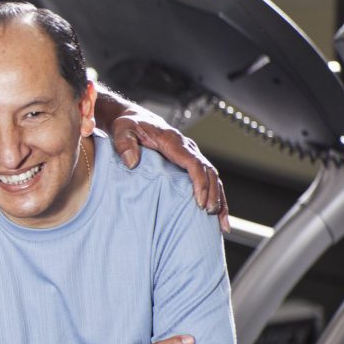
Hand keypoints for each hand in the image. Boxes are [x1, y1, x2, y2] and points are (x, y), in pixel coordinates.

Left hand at [108, 104, 228, 231]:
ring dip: (220, 200)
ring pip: (213, 178)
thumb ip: (125, 144)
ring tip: (221, 224)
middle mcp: (187, 149)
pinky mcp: (189, 164)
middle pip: (209, 173)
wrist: (134, 119)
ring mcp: (190, 156)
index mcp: (174, 142)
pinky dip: (215, 197)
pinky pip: (207, 180)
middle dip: (214, 195)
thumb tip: (132, 162)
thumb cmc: (128, 125)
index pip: (194, 163)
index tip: (199, 202)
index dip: (200, 183)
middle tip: (210, 215)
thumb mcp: (122, 130)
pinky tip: (217, 216)